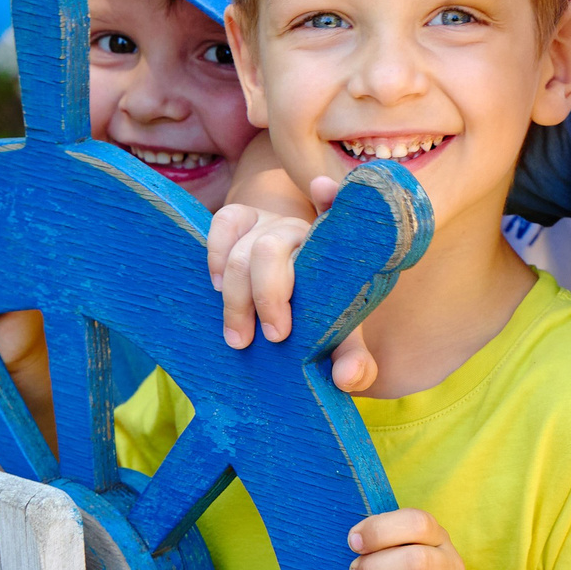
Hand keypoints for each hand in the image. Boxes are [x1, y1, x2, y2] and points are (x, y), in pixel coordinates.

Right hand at [205, 179, 376, 391]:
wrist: (285, 292)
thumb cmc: (319, 312)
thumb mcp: (339, 336)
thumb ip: (354, 361)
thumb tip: (348, 379)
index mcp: (337, 251)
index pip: (341, 213)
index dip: (330, 197)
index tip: (321, 190)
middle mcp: (305, 230)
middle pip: (274, 249)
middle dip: (268, 295)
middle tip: (273, 339)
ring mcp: (270, 222)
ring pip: (244, 245)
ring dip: (239, 293)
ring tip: (239, 336)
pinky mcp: (242, 219)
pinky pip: (223, 222)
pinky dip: (216, 252)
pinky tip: (218, 285)